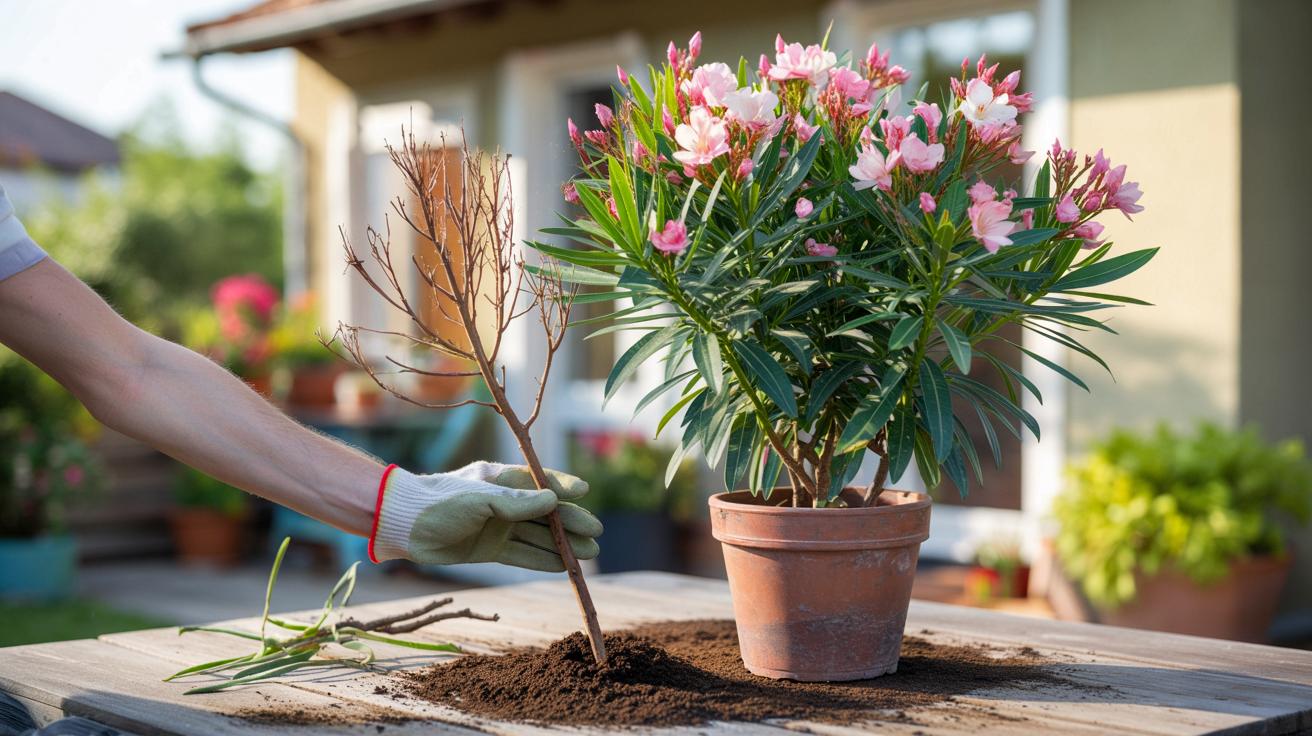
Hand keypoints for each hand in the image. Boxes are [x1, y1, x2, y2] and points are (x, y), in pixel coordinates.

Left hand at [369, 461, 601, 571]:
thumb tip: (554, 500)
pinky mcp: (490, 549)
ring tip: (589, 553)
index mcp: (502, 480)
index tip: (584, 492)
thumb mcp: (481, 500)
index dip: (563, 486)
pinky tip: (564, 566)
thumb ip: (517, 503)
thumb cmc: (440, 503)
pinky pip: (523, 555)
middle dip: (571, 523)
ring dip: (563, 544)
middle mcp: (504, 503)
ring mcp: (498, 527)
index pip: (541, 481)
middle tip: (596, 533)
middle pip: (545, 513)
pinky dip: (543, 560)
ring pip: (538, 536)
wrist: (403, 525)